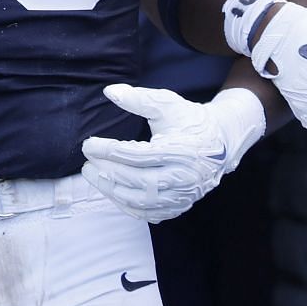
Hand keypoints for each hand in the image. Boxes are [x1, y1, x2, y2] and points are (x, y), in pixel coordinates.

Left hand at [81, 84, 265, 222]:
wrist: (220, 142)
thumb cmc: (190, 120)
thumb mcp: (168, 104)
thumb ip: (139, 98)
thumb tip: (110, 91)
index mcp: (182, 151)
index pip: (138, 156)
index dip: (109, 151)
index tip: (87, 145)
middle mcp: (185, 177)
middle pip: (138, 181)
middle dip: (107, 173)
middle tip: (86, 162)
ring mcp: (184, 195)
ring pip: (142, 202)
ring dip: (112, 191)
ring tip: (92, 175)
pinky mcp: (180, 206)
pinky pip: (149, 213)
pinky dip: (126, 205)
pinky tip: (110, 190)